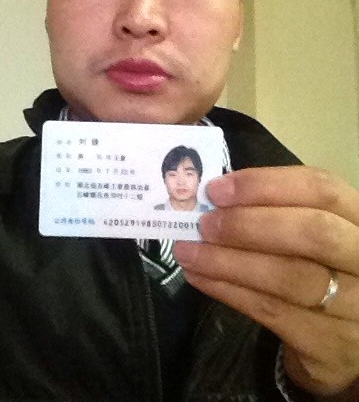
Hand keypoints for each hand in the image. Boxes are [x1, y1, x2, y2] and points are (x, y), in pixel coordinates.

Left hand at [174, 166, 358, 398]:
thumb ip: (277, 210)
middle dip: (248, 224)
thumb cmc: (323, 268)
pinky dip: (229, 291)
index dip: (265, 185)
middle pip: (312, 232)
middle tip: (204, 224)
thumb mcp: (313, 232)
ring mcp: (357, 305)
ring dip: (228, 261)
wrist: (348, 339)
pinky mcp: (332, 344)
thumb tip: (215, 196)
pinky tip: (200, 278)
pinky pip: (272, 311)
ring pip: (289, 276)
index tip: (217, 189)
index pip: (320, 189)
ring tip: (188, 252)